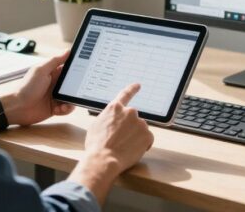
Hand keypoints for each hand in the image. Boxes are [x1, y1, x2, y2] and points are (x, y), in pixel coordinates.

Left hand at [3, 51, 74, 125]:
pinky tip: (59, 109)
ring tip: (65, 103)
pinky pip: (66, 108)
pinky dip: (65, 109)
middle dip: (78, 87)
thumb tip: (68, 50)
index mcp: (53, 73)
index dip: (78, 68)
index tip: (87, 69)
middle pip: (73, 84)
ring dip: (71, 101)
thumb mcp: (41, 71)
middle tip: (79, 91)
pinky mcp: (55, 108)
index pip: (69, 68)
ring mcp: (55, 96)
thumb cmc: (27, 87)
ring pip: (71, 97)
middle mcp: (55, 84)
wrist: (17, 108)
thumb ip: (55, 61)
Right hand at [68, 84, 153, 204]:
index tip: (138, 85)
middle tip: (121, 140)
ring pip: (140, 129)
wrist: (103, 159)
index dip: (132, 89)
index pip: (125, 94)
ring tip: (123, 147)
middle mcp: (130, 112)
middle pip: (132, 118)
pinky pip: (147, 139)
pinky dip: (142, 145)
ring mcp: (140, 123)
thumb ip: (107, 118)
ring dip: (135, 136)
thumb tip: (112, 119)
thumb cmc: (96, 145)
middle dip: (129, 127)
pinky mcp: (148, 135)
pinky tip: (132, 151)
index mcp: (115, 108)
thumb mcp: (96, 125)